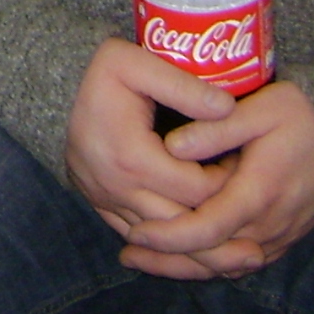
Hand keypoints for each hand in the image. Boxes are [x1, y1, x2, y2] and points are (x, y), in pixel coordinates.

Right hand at [66, 36, 237, 268]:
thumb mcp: (135, 62)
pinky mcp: (103, 210)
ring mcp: (107, 204)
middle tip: (260, 219)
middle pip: (185, 228)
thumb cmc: (100, 74)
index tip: (246, 167)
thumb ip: (183, 85)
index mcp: (131, 157)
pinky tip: (204, 248)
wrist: (53, 91)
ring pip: (166, 244)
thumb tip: (228, 106)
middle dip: (225, 228)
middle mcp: (118, 189)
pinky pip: (144, 243)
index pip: (197, 190)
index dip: (229, 184)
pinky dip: (176, 249)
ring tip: (245, 251)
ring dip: (204, 248)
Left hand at [121, 77, 313, 278]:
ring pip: (224, 267)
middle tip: (127, 251)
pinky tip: (174, 259)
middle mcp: (268, 226)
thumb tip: (172, 147)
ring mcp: (275, 240)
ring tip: (138, 259)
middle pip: (211, 257)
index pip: (208, 230)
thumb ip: (217, 128)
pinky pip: (238, 264)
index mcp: (260, 193)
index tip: (136, 231)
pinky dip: (205, 265)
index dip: (169, 236)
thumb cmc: (298, 120)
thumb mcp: (264, 108)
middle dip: (167, 258)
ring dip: (183, 267)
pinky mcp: (277, 244)